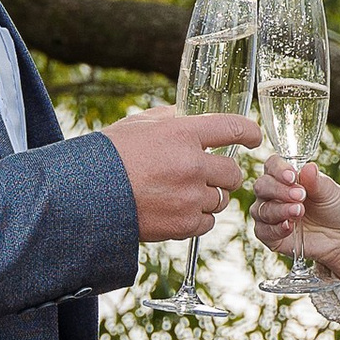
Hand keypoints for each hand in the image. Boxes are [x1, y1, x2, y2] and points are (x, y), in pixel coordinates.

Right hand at [107, 108, 261, 244]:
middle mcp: (192, 164)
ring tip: (182, 195)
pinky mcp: (183, 224)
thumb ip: (167, 118)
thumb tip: (184, 116)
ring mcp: (189, 196)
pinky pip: (206, 222)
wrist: (85, 195)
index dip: (250, 132)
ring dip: (208, 197)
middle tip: (210, 175)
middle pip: (233, 172)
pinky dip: (196, 218)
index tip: (254, 137)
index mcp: (182, 133)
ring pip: (220, 199)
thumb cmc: (107, 156)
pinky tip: (177, 211)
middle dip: (224, 174)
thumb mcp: (136, 125)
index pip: (233, 128)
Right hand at [249, 159, 339, 287]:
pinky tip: (290, 227)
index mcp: (284, 177)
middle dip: (279, 190)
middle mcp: (273, 194)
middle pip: (261, 186)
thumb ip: (316, 181)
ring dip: (280, 210)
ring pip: (260, 210)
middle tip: (300, 195)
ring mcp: (270, 215)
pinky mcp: (271, 236)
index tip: (292, 176)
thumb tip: (309, 167)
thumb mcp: (330, 192)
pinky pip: (263, 232)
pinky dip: (275, 229)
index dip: (278, 169)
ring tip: (299, 211)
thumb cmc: (335, 208)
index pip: (272, 166)